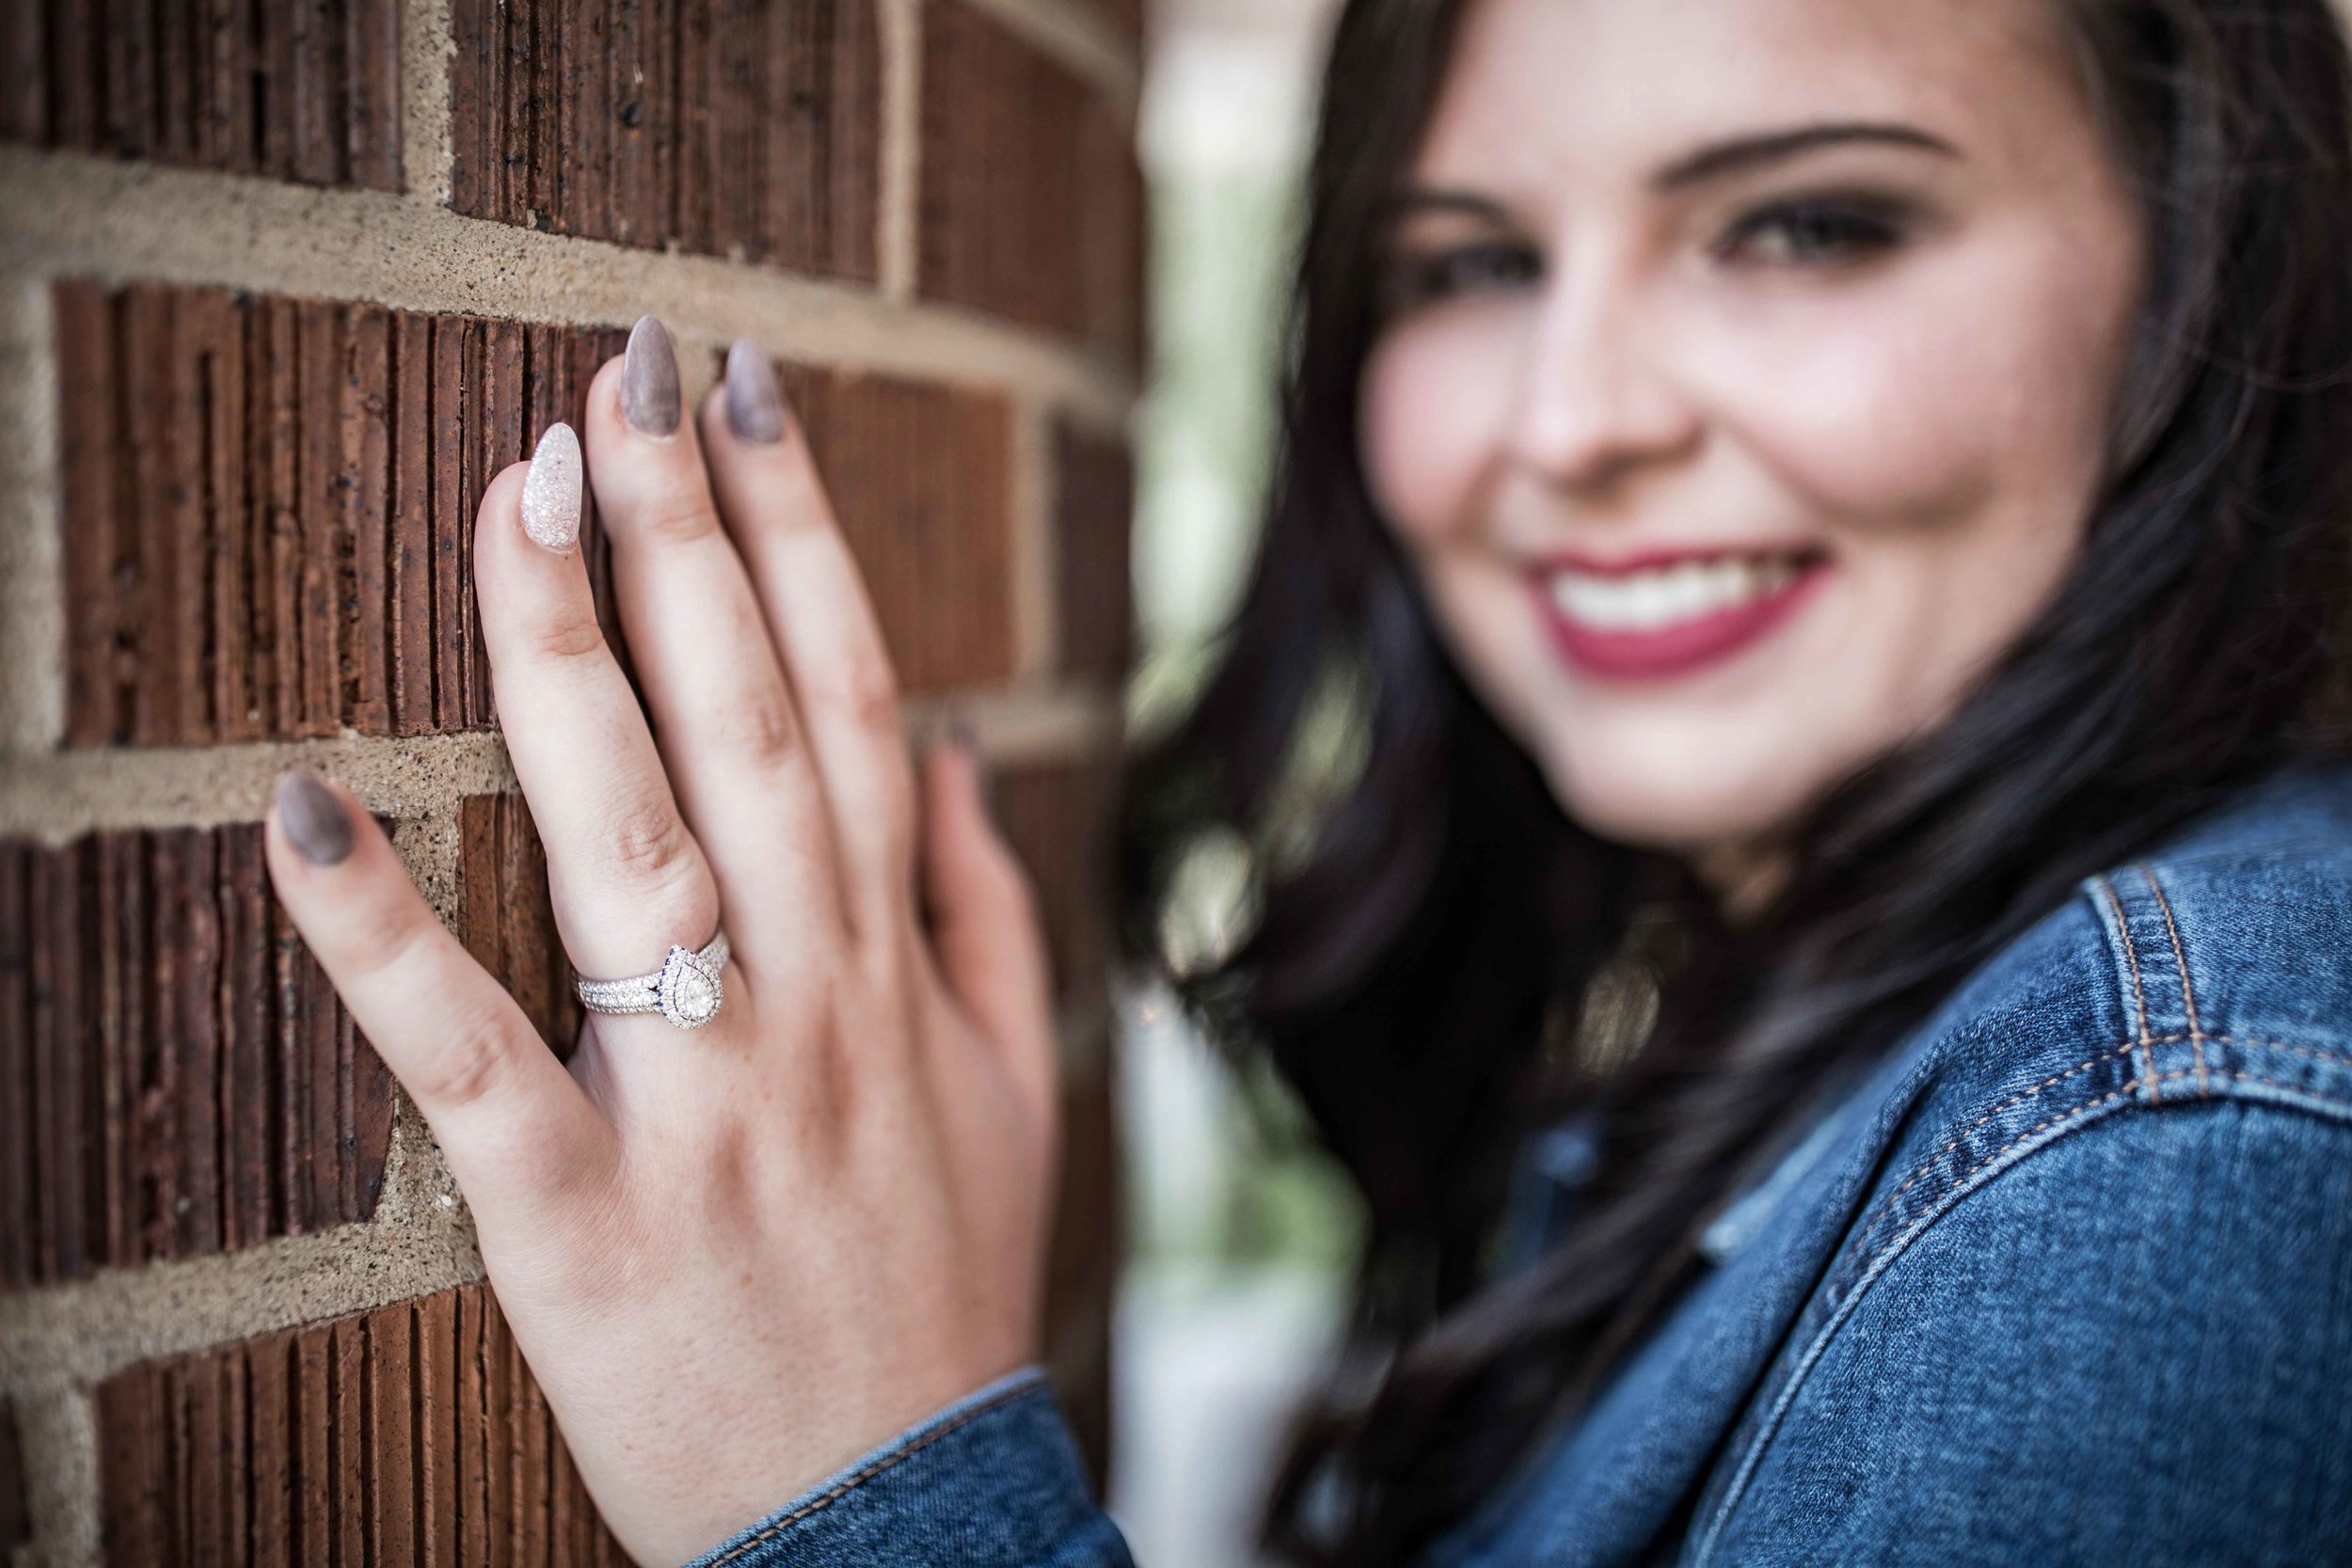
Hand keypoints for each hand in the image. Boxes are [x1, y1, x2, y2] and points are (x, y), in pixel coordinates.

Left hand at [261, 319, 1062, 1564]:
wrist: (896, 1519)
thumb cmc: (944, 1284)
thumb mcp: (1020, 1089)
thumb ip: (987, 912)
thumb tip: (943, 749)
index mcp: (895, 964)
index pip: (850, 700)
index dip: (800, 538)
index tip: (742, 393)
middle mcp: (809, 1002)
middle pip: (743, 728)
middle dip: (683, 533)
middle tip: (618, 365)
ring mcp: (700, 1102)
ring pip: (633, 846)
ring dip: (569, 661)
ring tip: (512, 490)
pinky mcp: (577, 1214)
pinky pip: (472, 1060)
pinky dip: (382, 938)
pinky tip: (302, 805)